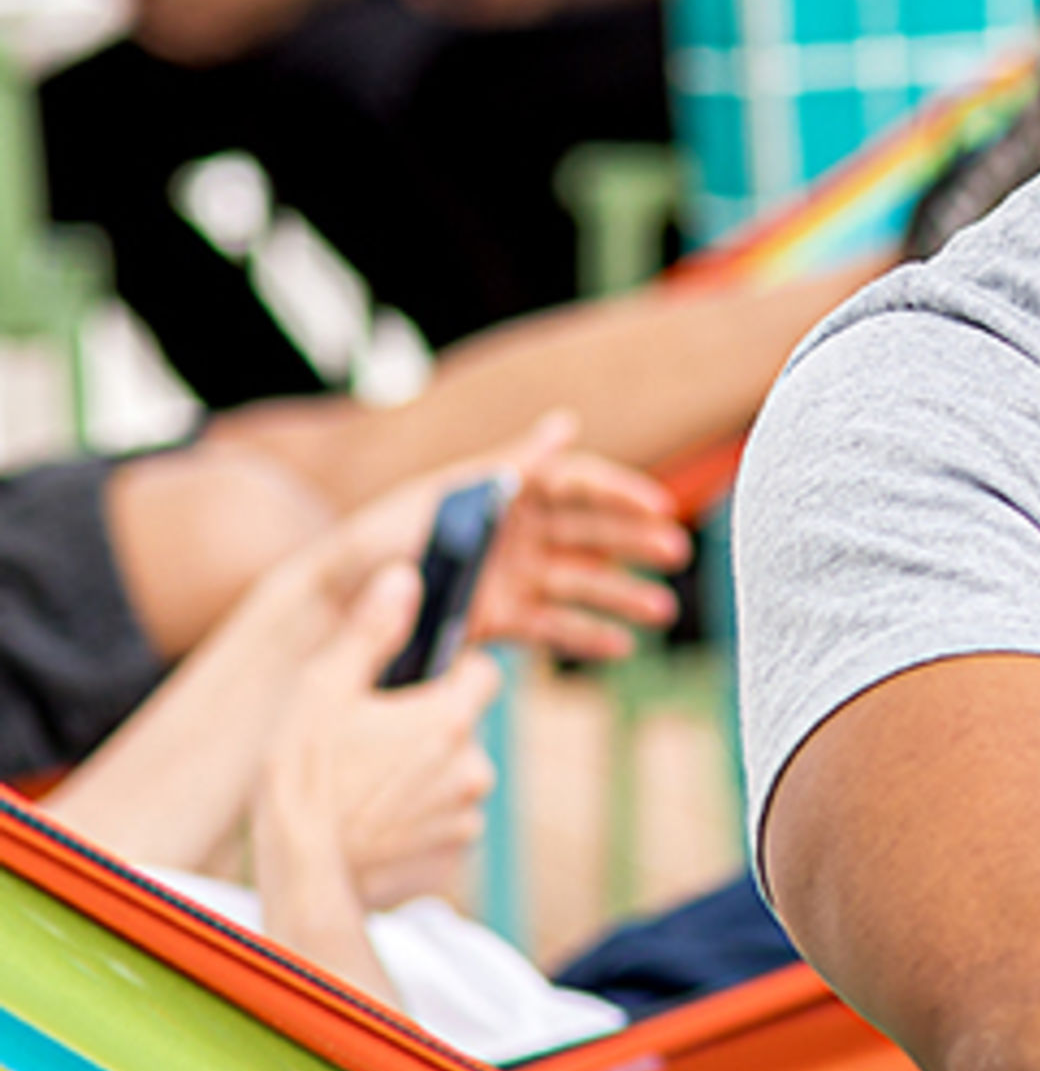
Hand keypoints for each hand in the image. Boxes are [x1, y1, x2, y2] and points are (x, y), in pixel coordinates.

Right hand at [262, 563, 504, 912]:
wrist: (299, 872)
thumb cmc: (304, 779)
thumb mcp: (323, 690)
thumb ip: (371, 632)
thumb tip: (404, 578)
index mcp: (451, 719)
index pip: (485, 672)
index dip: (454, 672)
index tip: (417, 684)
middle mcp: (474, 768)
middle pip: (465, 730)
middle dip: (430, 732)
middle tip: (373, 745)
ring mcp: (466, 817)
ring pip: (454, 781)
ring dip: (424, 780)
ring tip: (366, 790)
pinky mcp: (452, 860)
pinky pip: (442, 827)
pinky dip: (417, 824)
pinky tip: (375, 824)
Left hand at [329, 414, 689, 665]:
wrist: (335, 603)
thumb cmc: (384, 537)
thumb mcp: (445, 496)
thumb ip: (509, 466)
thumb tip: (566, 425)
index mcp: (508, 490)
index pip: (578, 484)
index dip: (621, 492)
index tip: (660, 504)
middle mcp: (520, 532)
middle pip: (592, 532)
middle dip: (634, 542)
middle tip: (674, 553)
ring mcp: (515, 576)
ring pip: (582, 583)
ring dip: (622, 594)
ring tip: (660, 610)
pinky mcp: (503, 620)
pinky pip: (555, 627)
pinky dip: (587, 636)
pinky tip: (621, 645)